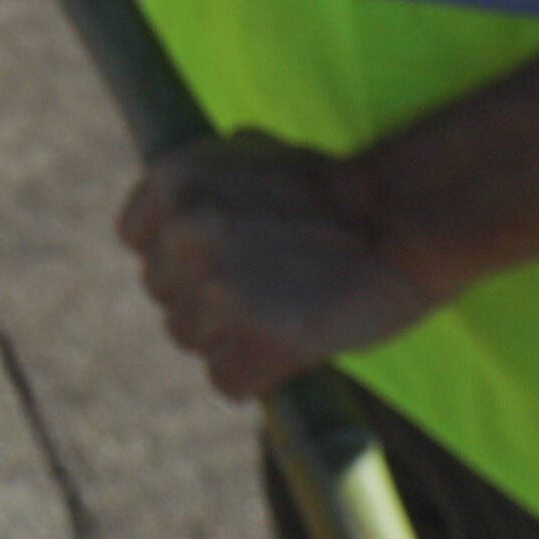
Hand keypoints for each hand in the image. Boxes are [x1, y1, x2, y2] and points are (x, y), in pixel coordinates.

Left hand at [115, 132, 442, 400]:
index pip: (138, 240)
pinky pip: (227, 381)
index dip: (179, 254)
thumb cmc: (331, 191)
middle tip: (265, 284)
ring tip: (283, 309)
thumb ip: (195, 191)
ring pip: (190, 338)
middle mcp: (185, 233)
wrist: (401, 219)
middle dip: (205, 296)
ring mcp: (219, 290)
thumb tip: (159, 225)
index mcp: (173, 181)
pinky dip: (257, 375)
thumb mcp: (245, 157)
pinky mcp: (257, 342)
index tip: (221, 256)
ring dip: (230, 336)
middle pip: (164, 293)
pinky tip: (291, 345)